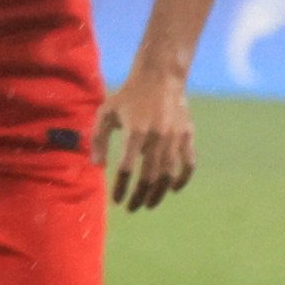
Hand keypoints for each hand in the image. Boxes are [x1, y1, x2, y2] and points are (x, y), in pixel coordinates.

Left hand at [95, 70, 196, 210]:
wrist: (160, 76)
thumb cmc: (128, 96)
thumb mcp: (105, 112)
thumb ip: (98, 139)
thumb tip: (96, 166)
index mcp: (135, 132)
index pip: (126, 168)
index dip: (120, 187)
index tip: (116, 200)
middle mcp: (157, 137)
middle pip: (149, 176)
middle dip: (139, 196)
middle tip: (131, 208)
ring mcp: (175, 137)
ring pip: (169, 173)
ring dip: (158, 193)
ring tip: (148, 204)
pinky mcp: (187, 135)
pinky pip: (189, 162)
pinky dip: (183, 178)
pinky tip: (173, 189)